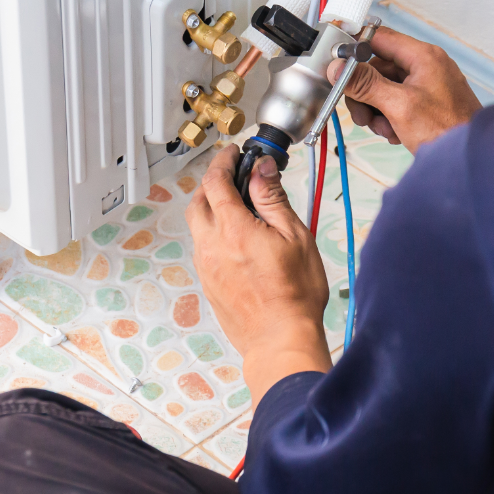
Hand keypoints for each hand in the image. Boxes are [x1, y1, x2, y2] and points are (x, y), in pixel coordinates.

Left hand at [186, 144, 332, 407]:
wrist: (280, 340)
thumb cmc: (294, 295)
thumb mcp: (295, 236)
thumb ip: (273, 199)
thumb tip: (261, 169)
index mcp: (233, 229)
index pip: (216, 181)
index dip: (223, 161)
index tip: (234, 153)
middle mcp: (212, 246)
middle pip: (198, 200)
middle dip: (212, 182)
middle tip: (233, 176)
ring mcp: (206, 266)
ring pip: (198, 225)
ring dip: (212, 208)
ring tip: (239, 208)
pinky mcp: (208, 283)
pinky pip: (204, 247)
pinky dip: (214, 233)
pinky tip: (237, 239)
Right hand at [329, 26, 481, 151]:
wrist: (469, 159)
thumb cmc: (447, 131)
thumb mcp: (398, 105)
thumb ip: (366, 84)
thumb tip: (340, 68)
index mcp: (423, 56)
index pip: (379, 38)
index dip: (355, 49)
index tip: (338, 64)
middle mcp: (426, 66)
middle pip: (378, 68)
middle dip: (365, 93)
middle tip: (362, 114)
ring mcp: (426, 85)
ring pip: (384, 88)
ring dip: (376, 109)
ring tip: (383, 128)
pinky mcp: (426, 103)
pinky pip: (396, 102)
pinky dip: (389, 117)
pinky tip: (395, 132)